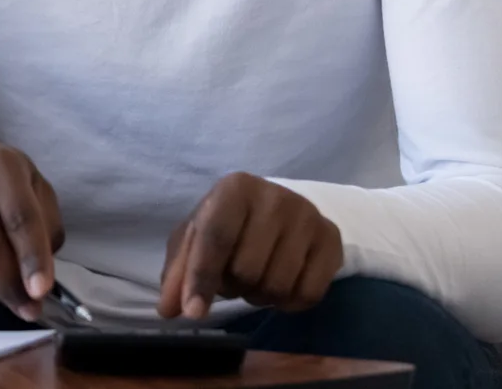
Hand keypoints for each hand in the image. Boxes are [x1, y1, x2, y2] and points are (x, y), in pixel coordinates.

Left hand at [158, 172, 341, 319]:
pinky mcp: (332, 239)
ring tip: (255, 277)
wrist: (278, 208)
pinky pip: (308, 295)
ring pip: (277, 286)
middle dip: (233, 286)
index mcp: (234, 188)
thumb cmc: (228, 223)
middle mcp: (275, 197)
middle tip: (233, 276)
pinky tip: (281, 285)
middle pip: (247, 270)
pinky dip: (288, 304)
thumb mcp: (195, 238)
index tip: (193, 312)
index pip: (215, 239)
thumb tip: (169, 309)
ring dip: (259, 296)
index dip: (201, 278)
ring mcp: (308, 217)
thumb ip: (179, 272)